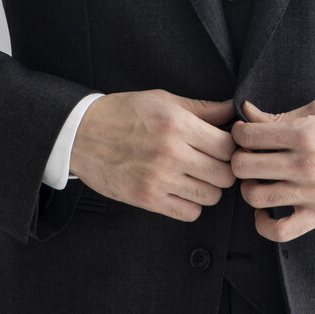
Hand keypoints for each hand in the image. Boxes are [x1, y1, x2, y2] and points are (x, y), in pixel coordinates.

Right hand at [69, 89, 237, 221]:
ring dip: (208, 188)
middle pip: (224, 174)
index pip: (227, 146)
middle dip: (223, 169)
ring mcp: (158, 179)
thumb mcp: (163, 100)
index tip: (223, 147)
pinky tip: (181, 191)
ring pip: (211, 196)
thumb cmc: (123, 113)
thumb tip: (234, 109)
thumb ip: (202, 108)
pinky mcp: (146, 198)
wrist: (80, 134)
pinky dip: (190, 205)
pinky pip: (189, 213)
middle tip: (212, 163)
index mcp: (177, 125)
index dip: (231, 147)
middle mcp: (170, 153)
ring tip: (195, 177)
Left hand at [230, 97, 314, 241]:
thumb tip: (247, 113)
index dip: (239, 133)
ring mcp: (313, 193)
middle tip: (249, 156)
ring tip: (259, 180)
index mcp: (305, 133)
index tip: (245, 135)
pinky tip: (265, 210)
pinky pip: (279, 231)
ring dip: (249, 187)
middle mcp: (305, 164)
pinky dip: (264, 224)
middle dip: (240, 158)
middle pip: (244, 166)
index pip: (247, 136)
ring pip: (255, 196)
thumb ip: (281, 115)